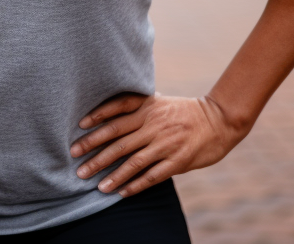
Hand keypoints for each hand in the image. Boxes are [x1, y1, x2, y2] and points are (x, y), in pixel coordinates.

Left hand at [70, 92, 243, 197]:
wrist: (218, 120)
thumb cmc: (184, 111)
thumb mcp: (160, 101)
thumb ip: (138, 106)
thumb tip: (111, 110)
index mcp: (147, 106)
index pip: (117, 109)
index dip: (97, 117)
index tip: (79, 126)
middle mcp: (153, 123)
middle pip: (118, 137)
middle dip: (94, 150)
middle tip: (75, 159)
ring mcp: (165, 143)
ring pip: (132, 160)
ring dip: (112, 174)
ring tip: (95, 185)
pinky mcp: (177, 161)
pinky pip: (152, 175)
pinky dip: (135, 185)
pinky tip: (121, 192)